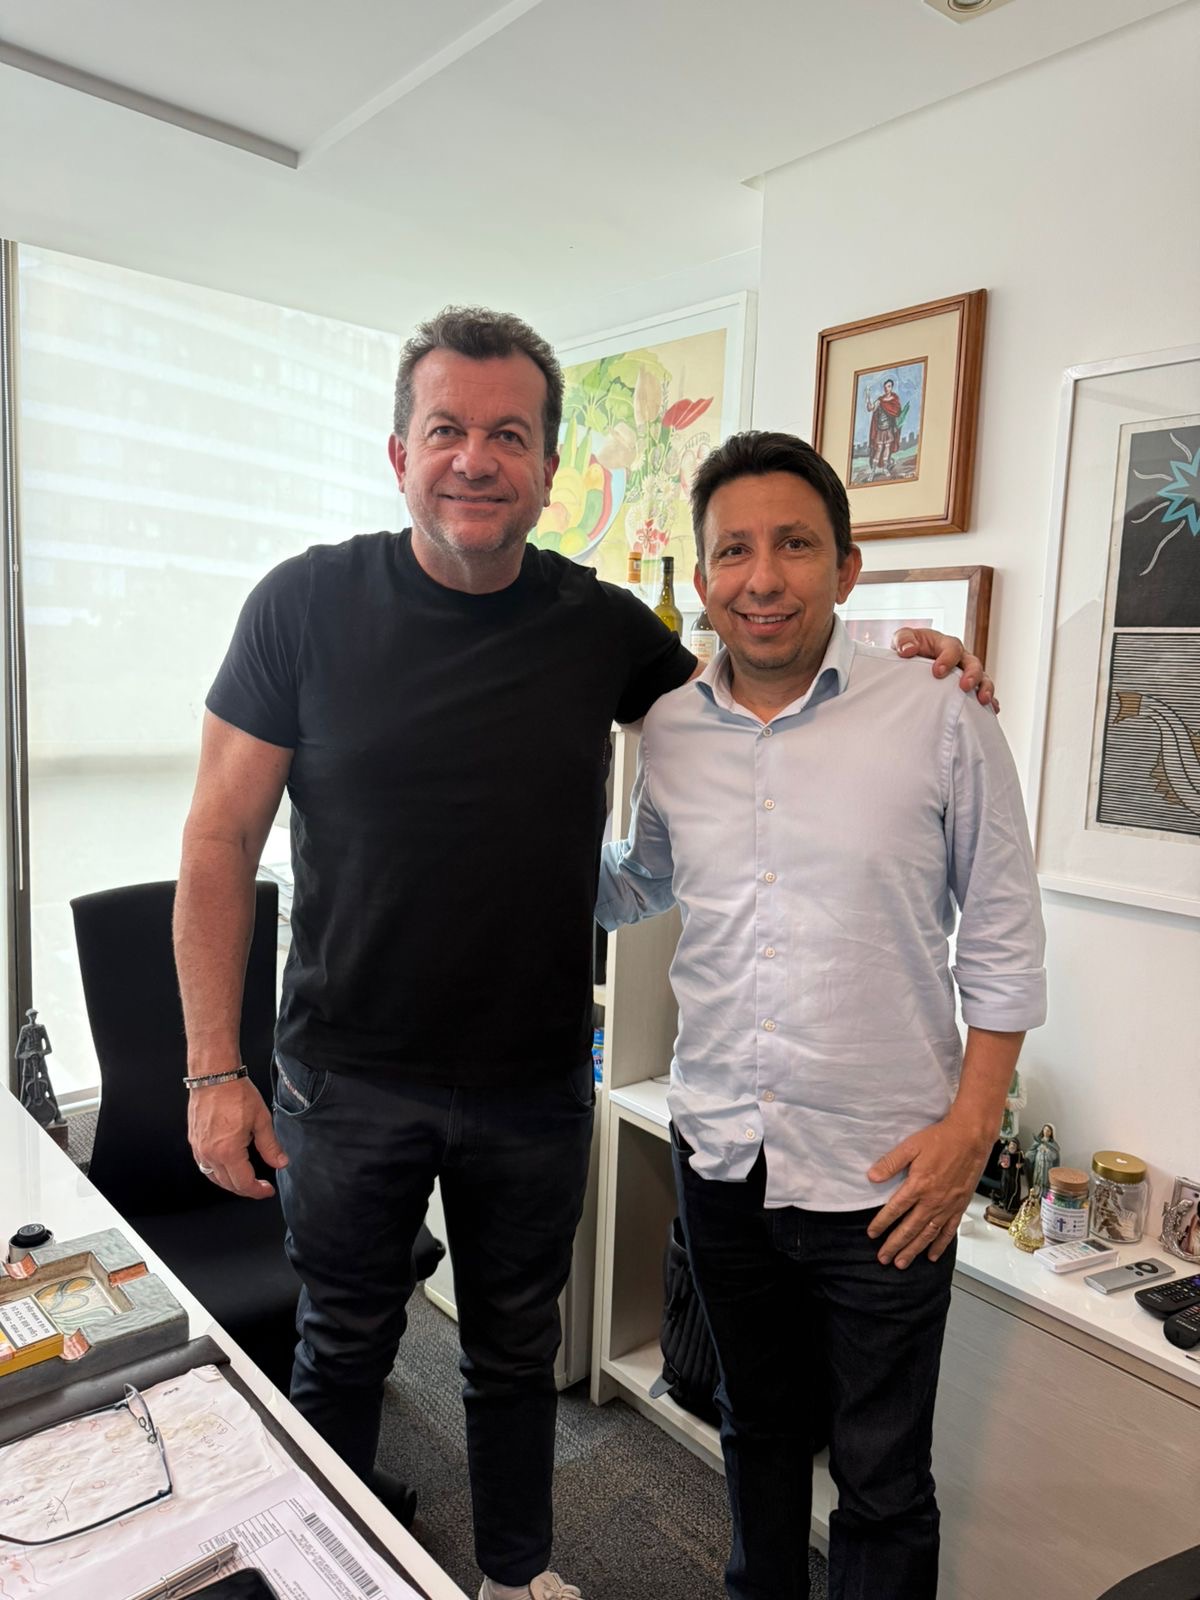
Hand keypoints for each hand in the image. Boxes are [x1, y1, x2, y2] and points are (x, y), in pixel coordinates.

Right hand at [187, 1077, 287, 1198]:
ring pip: (214, 1177)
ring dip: (230, 1183)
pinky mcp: (194, 1141)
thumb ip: (270, 1146)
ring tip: (246, 1180)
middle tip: (260, 1187)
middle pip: (228, 1184)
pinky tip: (227, 1167)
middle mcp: (210, 1154)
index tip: (267, 1190)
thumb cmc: (237, 1093)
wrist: (214, 1076)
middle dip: (246, 1189)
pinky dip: (217, 1172)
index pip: (243, 1183)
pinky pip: (204, 1165)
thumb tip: (281, 1163)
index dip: (257, 1191)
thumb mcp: (261, 1120)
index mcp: (228, 1152)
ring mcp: (199, 1148)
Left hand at [865, 1115, 990, 1267]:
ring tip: (902, 1263)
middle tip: (883, 1258)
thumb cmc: (941, 1139)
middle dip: (895, 1245)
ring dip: (914, 1250)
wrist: (971, 1138)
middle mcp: (933, 1200)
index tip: (872, 1234)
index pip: (895, 1210)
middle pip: (910, 1228)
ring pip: (928, 1234)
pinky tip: (932, 1255)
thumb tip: (872, 1177)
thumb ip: (890, 1163)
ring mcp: (947, 1206)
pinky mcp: (959, 1206)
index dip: (882, 1223)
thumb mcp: (910, 1146)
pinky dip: (940, 1245)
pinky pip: (948, 1231)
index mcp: (918, 1185)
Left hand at [892, 628, 998, 713]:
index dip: (948, 659)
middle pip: (973, 663)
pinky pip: (982, 693)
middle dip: (972, 675)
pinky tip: (992, 710)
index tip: (937, 672)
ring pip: (982, 678)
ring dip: (985, 688)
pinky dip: (990, 701)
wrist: (910, 660)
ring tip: (983, 700)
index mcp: (945, 644)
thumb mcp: (903, 638)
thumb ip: (904, 639)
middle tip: (965, 686)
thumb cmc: (909, 647)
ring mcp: (966, 673)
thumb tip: (908, 650)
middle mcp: (960, 658)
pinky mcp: (968, 688)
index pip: (952, 648)